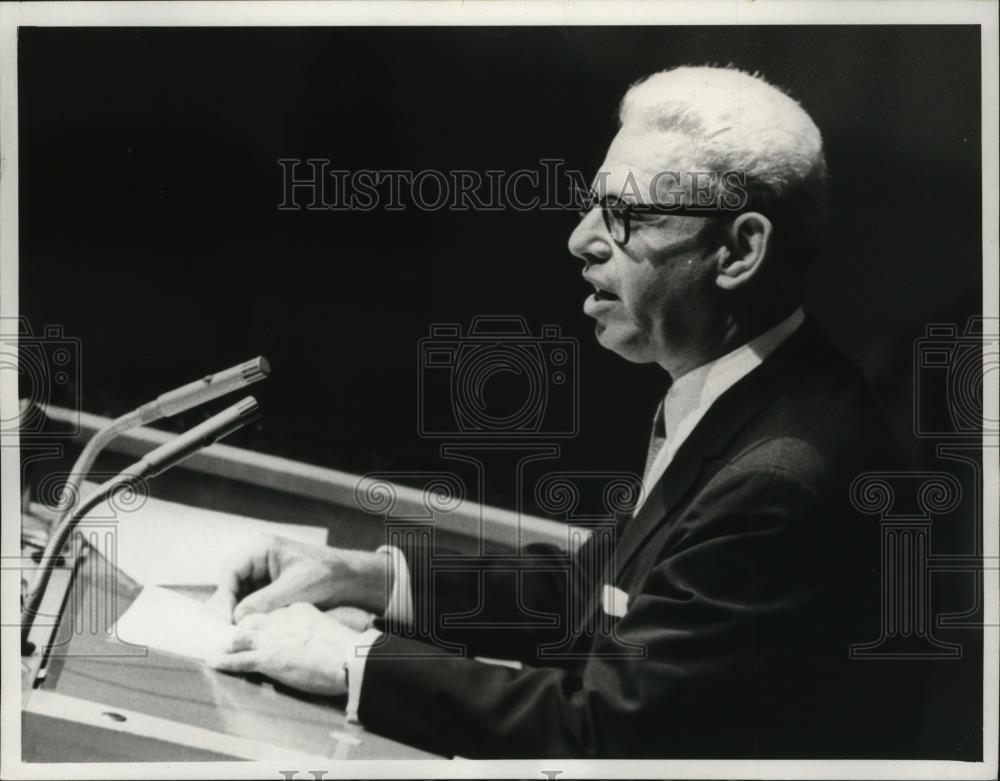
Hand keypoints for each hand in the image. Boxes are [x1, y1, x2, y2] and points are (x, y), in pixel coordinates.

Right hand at [206, 534, 388, 622]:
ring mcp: (261, 574)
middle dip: (228, 607)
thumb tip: (236, 618)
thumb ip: (263, 602)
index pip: (230, 572)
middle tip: (226, 632)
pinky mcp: (267, 588)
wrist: (347, 580)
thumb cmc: (323, 576)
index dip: (224, 596)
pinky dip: (249, 616)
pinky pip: (250, 602)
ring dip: (237, 614)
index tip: (225, 620)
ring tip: (236, 635)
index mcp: (260, 548)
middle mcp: (256, 559)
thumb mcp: (293, 589)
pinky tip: (249, 631)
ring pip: (238, 596)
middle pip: (231, 584)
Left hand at [207, 603, 362, 695]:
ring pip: (241, 638)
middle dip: (242, 630)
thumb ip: (313, 632)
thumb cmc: (344, 648)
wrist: (346, 657)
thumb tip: (311, 643)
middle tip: (233, 639)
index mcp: (297, 611)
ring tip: (218, 649)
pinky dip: (223, 662)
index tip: (262, 630)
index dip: (265, 624)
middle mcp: (280, 620)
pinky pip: (238, 660)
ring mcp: (271, 639)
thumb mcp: (327, 630)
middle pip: (253, 621)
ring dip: (229, 645)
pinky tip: (213, 663)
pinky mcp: (266, 658)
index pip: (274, 614)